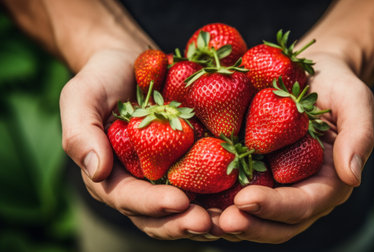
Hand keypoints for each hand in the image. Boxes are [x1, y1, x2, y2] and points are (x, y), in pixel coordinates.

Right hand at [60, 49, 212, 239]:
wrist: (130, 64)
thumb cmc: (102, 79)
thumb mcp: (81, 97)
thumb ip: (81, 133)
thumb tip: (97, 171)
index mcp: (109, 176)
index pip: (128, 200)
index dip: (153, 205)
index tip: (180, 201)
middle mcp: (138, 184)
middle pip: (158, 216)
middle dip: (182, 222)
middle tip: (209, 223)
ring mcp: (164, 178)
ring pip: (184, 210)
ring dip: (206, 219)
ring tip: (231, 220)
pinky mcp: (187, 165)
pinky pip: (205, 187)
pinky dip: (221, 198)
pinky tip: (242, 198)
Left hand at [211, 52, 373, 242]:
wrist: (311, 74)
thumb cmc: (335, 84)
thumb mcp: (354, 100)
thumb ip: (359, 135)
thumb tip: (352, 175)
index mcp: (327, 183)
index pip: (302, 205)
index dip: (275, 207)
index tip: (245, 201)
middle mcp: (300, 192)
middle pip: (276, 224)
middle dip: (248, 226)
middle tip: (217, 222)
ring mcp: (275, 186)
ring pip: (252, 218)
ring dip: (225, 223)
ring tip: (197, 218)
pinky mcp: (253, 173)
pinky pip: (233, 194)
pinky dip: (214, 201)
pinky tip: (191, 196)